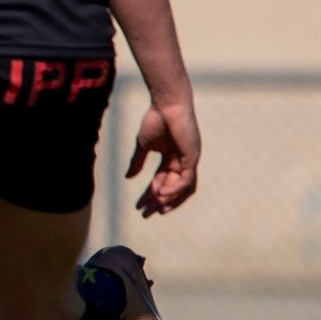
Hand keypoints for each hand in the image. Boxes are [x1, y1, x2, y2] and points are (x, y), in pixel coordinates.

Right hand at [127, 99, 198, 216]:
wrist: (166, 105)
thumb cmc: (156, 120)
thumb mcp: (143, 146)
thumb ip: (137, 162)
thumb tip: (128, 178)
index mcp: (171, 159)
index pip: (161, 182)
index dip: (150, 195)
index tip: (138, 206)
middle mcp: (182, 162)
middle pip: (172, 189)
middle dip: (159, 202)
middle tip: (146, 214)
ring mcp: (189, 161)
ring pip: (182, 189)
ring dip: (169, 200)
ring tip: (156, 208)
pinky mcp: (192, 158)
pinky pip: (186, 181)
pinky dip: (175, 190)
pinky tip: (161, 195)